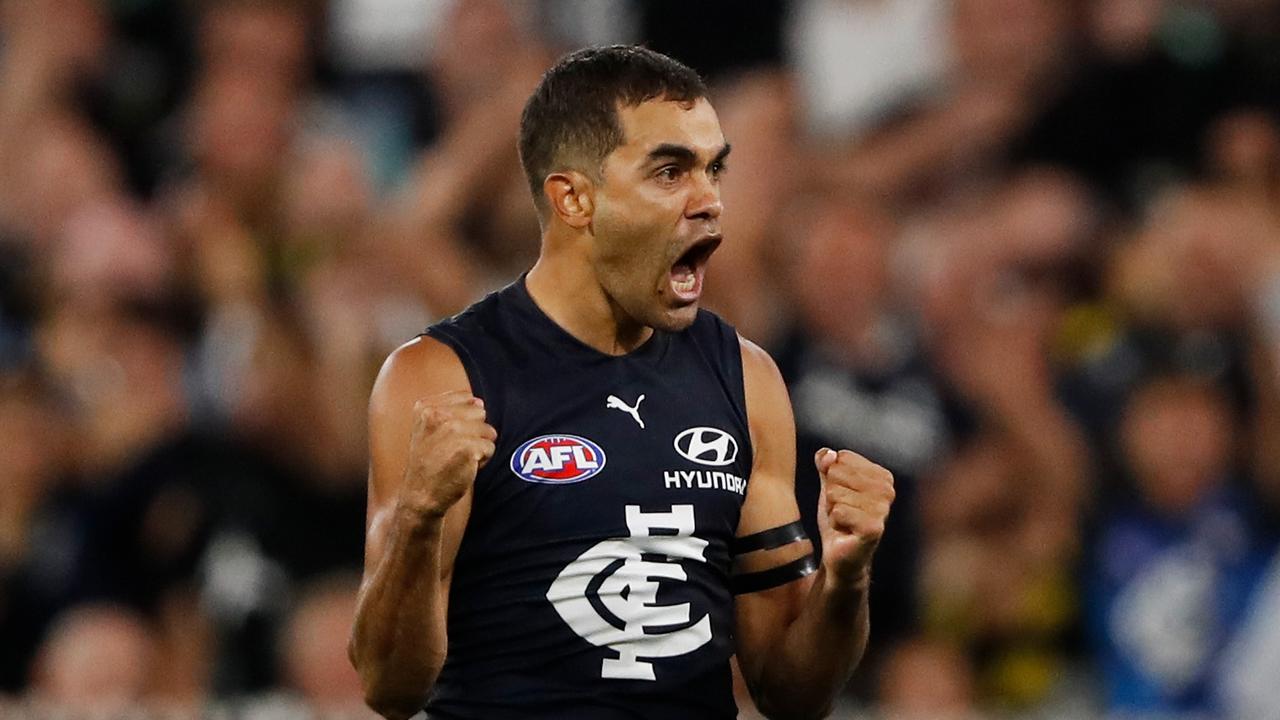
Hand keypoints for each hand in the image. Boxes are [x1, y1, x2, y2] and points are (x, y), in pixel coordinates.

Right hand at [398, 391, 496, 519]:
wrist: (420, 494)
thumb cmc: (429, 463)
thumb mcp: (428, 429)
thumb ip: (451, 411)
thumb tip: (480, 402)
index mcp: (426, 407)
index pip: (467, 399)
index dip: (464, 419)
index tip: (446, 437)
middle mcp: (438, 415)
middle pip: (480, 413)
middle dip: (474, 432)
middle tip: (453, 450)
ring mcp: (453, 430)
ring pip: (488, 430)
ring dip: (479, 446)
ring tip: (458, 458)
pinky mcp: (468, 447)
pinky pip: (490, 447)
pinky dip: (483, 460)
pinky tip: (464, 467)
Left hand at [815, 448, 893, 586]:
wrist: (840, 552)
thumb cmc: (838, 518)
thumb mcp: (829, 486)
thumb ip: (826, 465)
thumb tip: (827, 453)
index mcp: (882, 476)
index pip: (841, 458)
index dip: (832, 478)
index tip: (842, 497)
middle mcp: (888, 490)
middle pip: (836, 473)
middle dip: (831, 494)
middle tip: (841, 511)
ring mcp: (882, 509)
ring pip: (835, 493)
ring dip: (832, 510)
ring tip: (843, 521)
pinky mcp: (873, 528)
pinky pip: (838, 511)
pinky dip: (834, 522)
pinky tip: (844, 531)